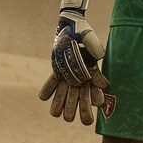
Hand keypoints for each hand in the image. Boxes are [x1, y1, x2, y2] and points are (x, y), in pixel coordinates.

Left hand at [38, 0, 110, 123]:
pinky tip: (43, 97)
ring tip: (55, 113)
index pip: (94, 94)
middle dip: (75, 110)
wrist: (70, 24)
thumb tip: (99, 63)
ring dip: (59, 105)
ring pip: (64, 96)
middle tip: (70, 118)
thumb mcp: (90, 39)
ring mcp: (67, 77)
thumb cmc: (83, 31)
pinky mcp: (57, 72)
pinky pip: (51, 85)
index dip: (92, 104)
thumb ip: (95, 49)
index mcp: (91, 74)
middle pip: (78, 101)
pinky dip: (47, 91)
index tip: (94, 105)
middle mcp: (80, 79)